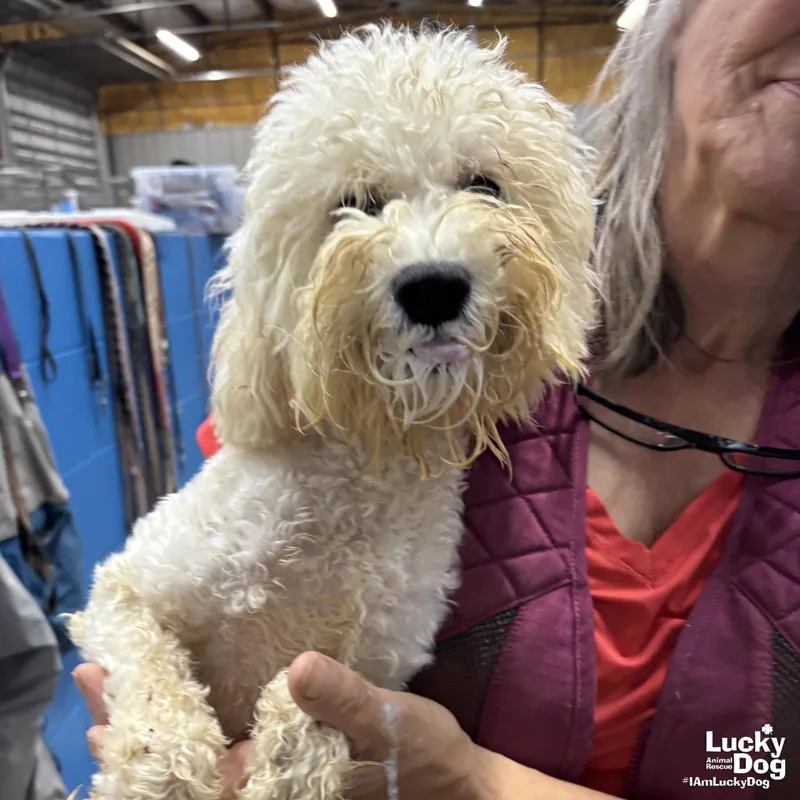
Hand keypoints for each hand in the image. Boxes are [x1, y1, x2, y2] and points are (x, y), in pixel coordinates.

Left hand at [75, 655, 487, 799]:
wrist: (450, 786)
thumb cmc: (420, 757)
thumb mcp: (388, 724)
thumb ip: (344, 701)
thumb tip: (298, 669)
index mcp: (276, 788)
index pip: (193, 774)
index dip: (145, 743)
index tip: (106, 704)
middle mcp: (263, 790)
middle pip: (179, 767)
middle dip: (135, 724)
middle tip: (94, 677)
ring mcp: (270, 778)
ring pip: (195, 757)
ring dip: (156, 721)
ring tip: (118, 681)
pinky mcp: (281, 762)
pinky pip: (222, 745)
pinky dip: (192, 719)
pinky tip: (178, 694)